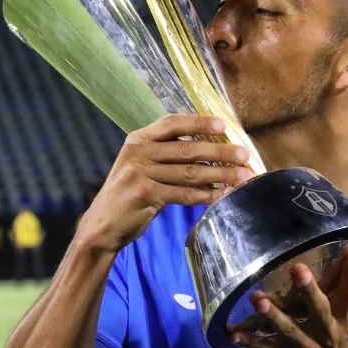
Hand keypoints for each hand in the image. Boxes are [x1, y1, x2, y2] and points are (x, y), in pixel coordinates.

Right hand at [77, 114, 251, 252]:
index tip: (223, 124)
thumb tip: (211, 149)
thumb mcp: (141, 165)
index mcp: (138, 139)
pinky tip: (223, 195)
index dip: (199, 122)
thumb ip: (166, 154)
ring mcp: (139, 173)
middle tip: (245, 155)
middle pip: (187, 148)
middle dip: (220, 152)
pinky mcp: (144, 194)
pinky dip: (206, 195)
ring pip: (189, 172)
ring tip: (243, 177)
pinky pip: (183, 193)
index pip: (172, 123)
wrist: (102, 225)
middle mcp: (138, 152)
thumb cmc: (129, 194)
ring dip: (220, 175)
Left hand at [230, 244, 347, 347]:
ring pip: (289, 330)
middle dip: (309, 290)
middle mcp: (326, 332)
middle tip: (297, 268)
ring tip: (257, 298)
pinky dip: (250, 340)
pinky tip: (234, 332)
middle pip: (319, 309)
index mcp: (341, 317)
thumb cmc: (336, 339)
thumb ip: (342, 282)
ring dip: (273, 315)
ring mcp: (306, 347)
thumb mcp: (342, 314)